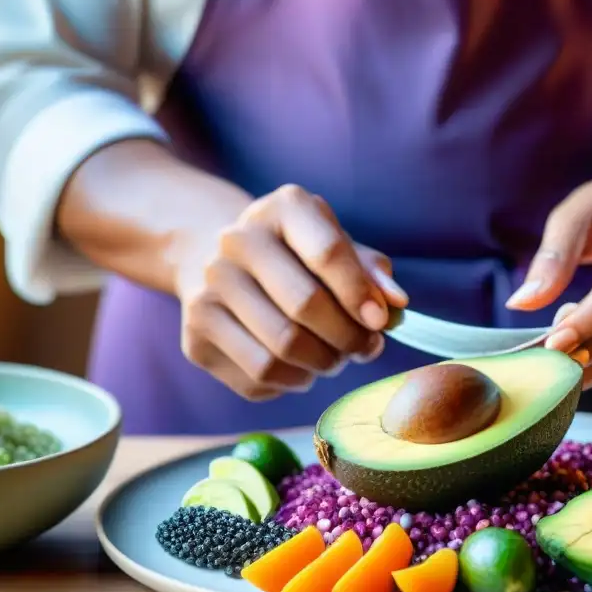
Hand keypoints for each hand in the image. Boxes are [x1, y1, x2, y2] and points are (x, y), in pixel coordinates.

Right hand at [175, 184, 407, 400]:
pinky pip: (258, 379)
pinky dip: (292, 382)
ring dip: (322, 364)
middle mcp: (235, 242)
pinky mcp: (195, 338)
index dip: (360, 295)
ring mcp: (207, 291)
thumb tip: (396, 304)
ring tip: (334, 358)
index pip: (327, 253)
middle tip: (365, 347)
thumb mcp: (336, 246)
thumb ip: (370, 271)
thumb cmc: (296, 257)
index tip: (381, 322)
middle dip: (348, 338)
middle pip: (304, 306)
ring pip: (282, 351)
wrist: (216, 260)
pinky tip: (299, 367)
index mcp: (282, 209)